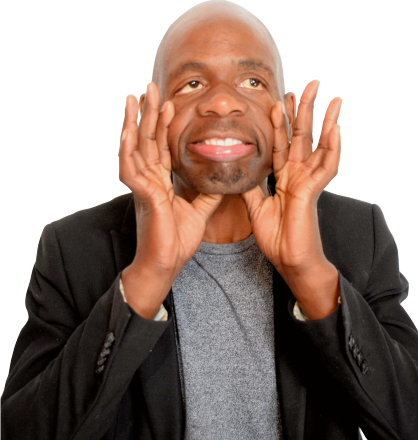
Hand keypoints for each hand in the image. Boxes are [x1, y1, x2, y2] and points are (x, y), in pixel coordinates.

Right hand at [118, 82, 223, 279]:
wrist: (166, 264)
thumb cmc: (176, 241)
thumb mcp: (199, 212)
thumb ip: (208, 195)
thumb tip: (224, 180)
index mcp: (161, 183)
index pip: (161, 148)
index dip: (164, 126)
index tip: (168, 104)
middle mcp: (149, 181)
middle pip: (146, 141)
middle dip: (147, 114)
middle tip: (148, 87)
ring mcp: (143, 188)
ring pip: (134, 149)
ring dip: (133, 122)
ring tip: (133, 98)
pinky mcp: (143, 197)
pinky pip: (130, 171)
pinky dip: (127, 151)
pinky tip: (127, 133)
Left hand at [240, 80, 341, 317]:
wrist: (288, 260)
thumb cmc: (276, 238)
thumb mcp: (255, 208)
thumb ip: (250, 188)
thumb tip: (239, 172)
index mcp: (283, 179)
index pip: (281, 145)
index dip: (280, 124)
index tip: (277, 101)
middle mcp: (297, 176)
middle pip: (301, 137)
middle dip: (304, 111)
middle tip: (308, 84)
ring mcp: (307, 182)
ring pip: (318, 146)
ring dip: (325, 121)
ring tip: (332, 97)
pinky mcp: (312, 191)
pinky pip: (327, 166)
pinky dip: (333, 147)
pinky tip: (336, 127)